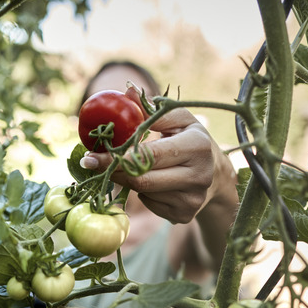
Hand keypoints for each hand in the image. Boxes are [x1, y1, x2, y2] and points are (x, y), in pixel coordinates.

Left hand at [80, 87, 237, 223]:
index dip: (116, 156)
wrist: (216, 174)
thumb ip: (151, 109)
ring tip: (130, 167)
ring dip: (129, 179)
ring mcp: (192, 199)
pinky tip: (152, 181)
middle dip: (114, 170)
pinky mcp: (185, 215)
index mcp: (197, 146)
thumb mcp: (178, 118)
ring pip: (143, 193)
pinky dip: (142, 193)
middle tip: (92, 163)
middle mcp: (199, 176)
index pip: (149, 155)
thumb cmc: (189, 138)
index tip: (91, 156)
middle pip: (142, 179)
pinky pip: (150, 205)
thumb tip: (126, 93)